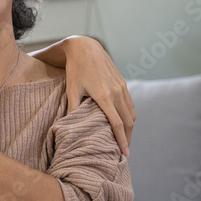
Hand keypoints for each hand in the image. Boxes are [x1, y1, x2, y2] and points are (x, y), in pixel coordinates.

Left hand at [63, 36, 135, 155]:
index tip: (124, 153)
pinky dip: (130, 115)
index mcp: (105, 96)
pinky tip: (124, 122)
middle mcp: (117, 92)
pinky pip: (130, 103)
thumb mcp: (71, 89)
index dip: (122, 140)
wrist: (86, 47)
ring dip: (130, 128)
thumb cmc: (75, 69)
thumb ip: (73, 109)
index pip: (117, 124)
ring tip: (124, 139)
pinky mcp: (123, 83)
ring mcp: (122, 87)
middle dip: (128, 138)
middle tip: (124, 152)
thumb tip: (68, 128)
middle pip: (128, 122)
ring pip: (132, 113)